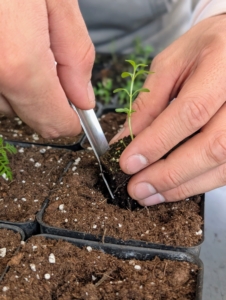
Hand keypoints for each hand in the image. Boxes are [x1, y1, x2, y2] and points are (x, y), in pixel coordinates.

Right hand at [0, 0, 94, 137]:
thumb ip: (74, 54)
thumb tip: (82, 100)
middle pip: (22, 112)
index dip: (68, 118)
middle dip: (38, 91)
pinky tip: (0, 38)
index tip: (75, 106)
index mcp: (16, 63)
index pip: (52, 123)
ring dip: (12, 80)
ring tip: (9, 33)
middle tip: (35, 47)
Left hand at [111, 15, 225, 205]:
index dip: (158, 142)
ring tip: (150, 194)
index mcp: (221, 68)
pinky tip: (173, 188)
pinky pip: (225, 170)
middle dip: (169, 174)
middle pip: (211, 147)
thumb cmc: (204, 50)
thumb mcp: (171, 64)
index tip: (128, 162)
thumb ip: (148, 103)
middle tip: (136, 188)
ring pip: (221, 165)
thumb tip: (124, 139)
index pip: (191, 112)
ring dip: (182, 186)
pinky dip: (196, 183)